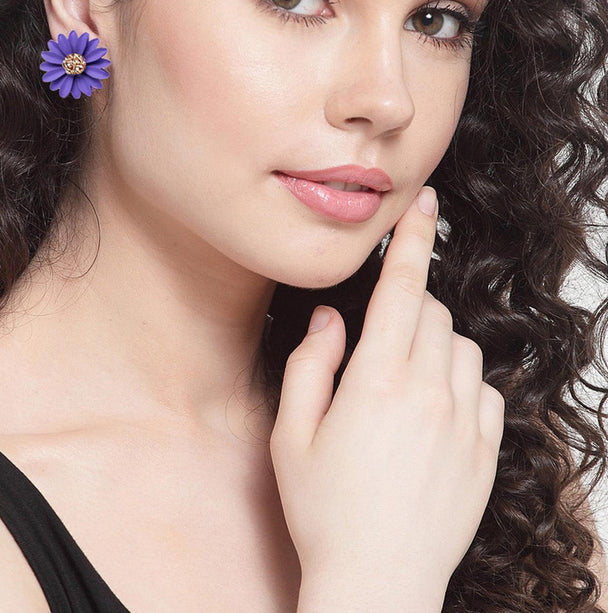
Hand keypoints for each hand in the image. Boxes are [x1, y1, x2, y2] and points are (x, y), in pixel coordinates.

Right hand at [270, 187, 504, 606]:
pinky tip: (433, 412)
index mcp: (377, 381)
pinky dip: (461, 383)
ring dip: (434, 343)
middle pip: (433, 311)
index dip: (414, 237)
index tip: (423, 201)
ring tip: (402, 383)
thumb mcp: (291, 435)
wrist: (378, 584)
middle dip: (409, 304)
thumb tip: (332, 319)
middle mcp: (428, 393)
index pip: (403, 287)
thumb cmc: (326, 512)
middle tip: (379, 338)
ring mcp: (464, 424)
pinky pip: (485, 390)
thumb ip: (310, 363)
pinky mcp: (486, 452)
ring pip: (461, 346)